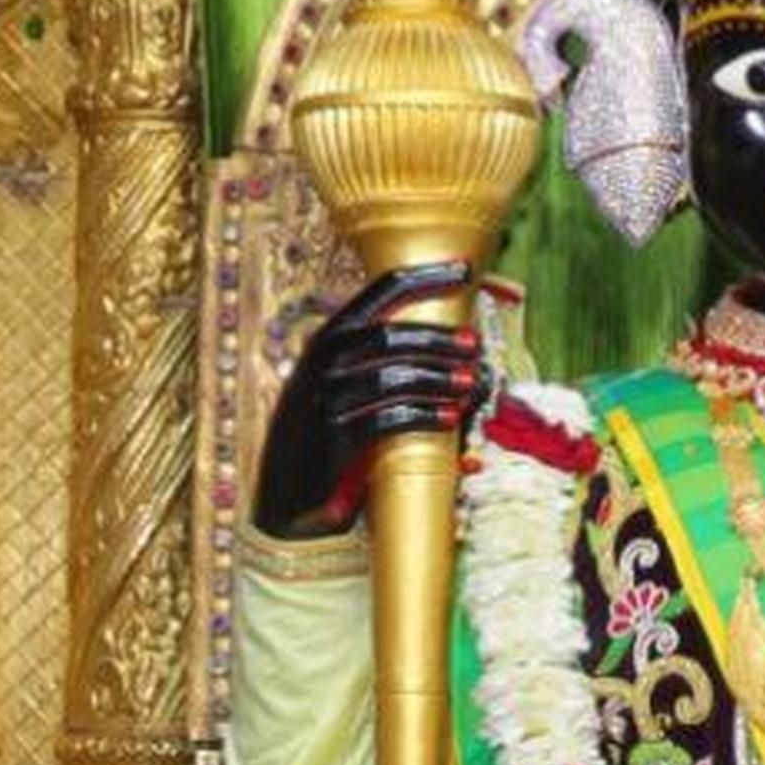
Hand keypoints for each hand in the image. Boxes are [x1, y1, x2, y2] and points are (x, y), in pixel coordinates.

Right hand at [253, 264, 484, 543]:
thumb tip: (456, 346)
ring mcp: (324, 398)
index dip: (424, 278)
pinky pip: (387, 418)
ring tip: (469, 384)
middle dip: (438, 338)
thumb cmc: (332, 433)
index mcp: (330, 337)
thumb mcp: (349, 387)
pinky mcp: (333, 438)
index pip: (378, 293)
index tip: (465, 269)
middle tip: (474, 346)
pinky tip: (452, 418)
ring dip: (438, 378)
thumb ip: (385, 361)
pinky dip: (425, 416)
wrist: (290, 495)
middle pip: (389, 335)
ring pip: (392, 375)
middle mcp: (321, 361)